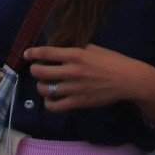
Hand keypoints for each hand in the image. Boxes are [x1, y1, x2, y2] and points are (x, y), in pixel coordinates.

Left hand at [22, 44, 154, 113]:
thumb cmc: (112, 61)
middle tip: (37, 70)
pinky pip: (55, 106)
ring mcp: (74, 88)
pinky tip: (51, 99)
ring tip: (45, 84)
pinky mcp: (78, 102)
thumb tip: (59, 50)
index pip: (46, 53)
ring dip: (41, 86)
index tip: (27, 54)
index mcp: (75, 54)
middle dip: (35, 70)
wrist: (127, 80)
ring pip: (45, 89)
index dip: (33, 53)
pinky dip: (49, 103)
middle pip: (40, 72)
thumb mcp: (93, 48)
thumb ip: (75, 49)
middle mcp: (71, 71)